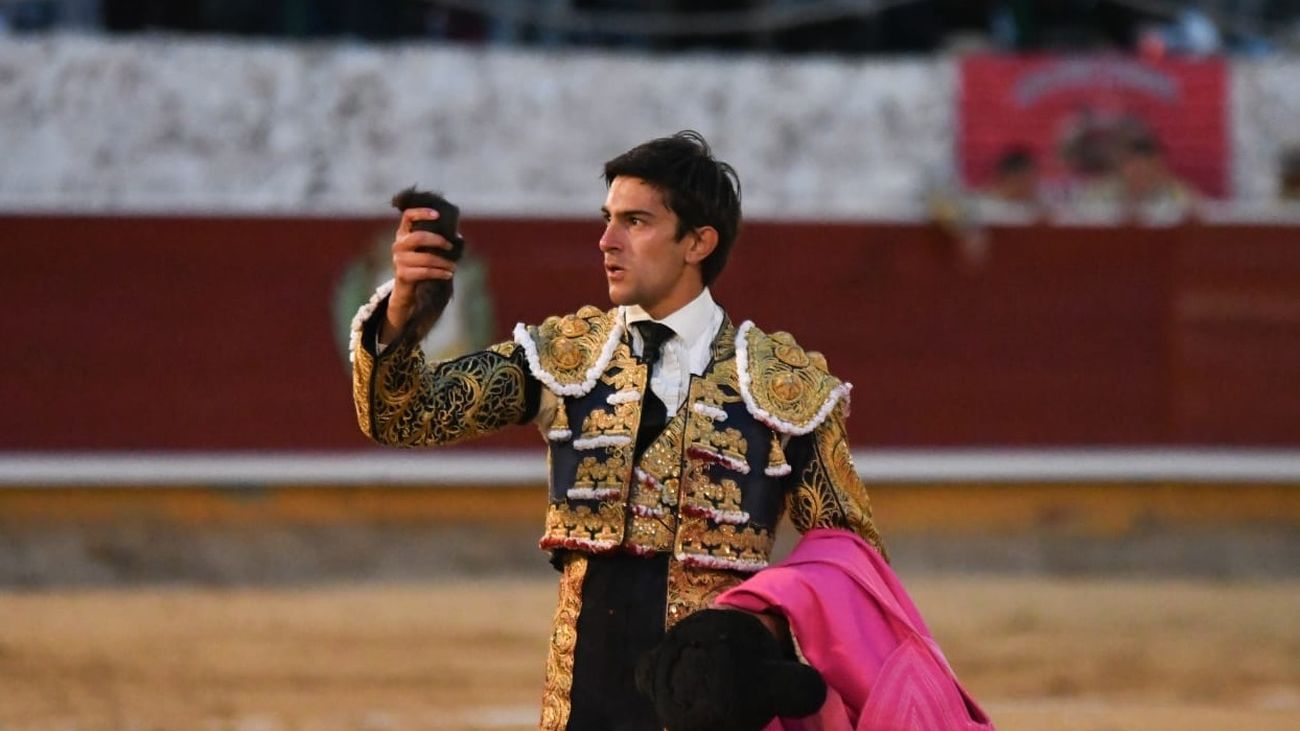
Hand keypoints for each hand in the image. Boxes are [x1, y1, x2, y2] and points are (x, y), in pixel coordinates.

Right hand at [382, 207, 457, 343]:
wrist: (407, 289)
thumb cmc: (421, 264)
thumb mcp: (427, 249)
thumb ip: (439, 239)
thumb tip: (457, 237)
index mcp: (404, 233)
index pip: (408, 216)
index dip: (422, 212)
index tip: (437, 215)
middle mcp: (399, 245)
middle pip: (419, 237)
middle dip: (439, 241)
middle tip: (451, 247)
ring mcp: (399, 260)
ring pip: (425, 258)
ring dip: (444, 262)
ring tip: (454, 267)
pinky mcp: (402, 275)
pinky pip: (425, 272)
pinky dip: (440, 273)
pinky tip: (449, 274)